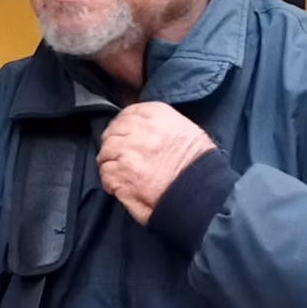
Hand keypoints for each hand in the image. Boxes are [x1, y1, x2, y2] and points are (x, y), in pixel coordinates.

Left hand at [98, 102, 214, 223]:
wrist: (201, 194)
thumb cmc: (199, 166)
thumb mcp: (188, 131)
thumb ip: (162, 125)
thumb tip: (144, 127)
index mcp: (158, 116)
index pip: (129, 112)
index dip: (123, 125)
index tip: (123, 133)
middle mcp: (140, 131)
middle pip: (114, 131)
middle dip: (113, 142)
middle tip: (118, 155)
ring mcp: (128, 153)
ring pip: (105, 152)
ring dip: (109, 161)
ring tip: (119, 172)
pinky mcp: (121, 175)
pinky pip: (105, 173)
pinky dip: (109, 181)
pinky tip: (118, 187)